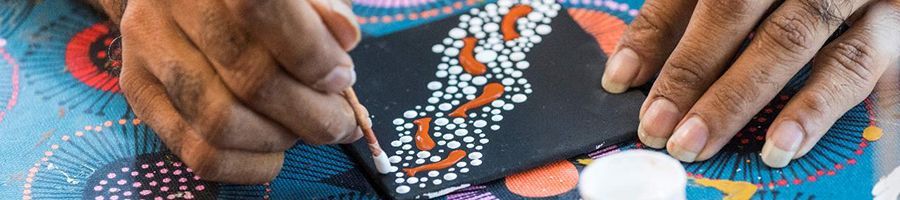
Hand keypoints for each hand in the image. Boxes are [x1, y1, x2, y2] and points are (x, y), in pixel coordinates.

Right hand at [108, 0, 362, 182]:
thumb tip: (344, 39)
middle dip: (310, 113)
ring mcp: (148, 46)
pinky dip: (248, 165)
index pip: (263, 8)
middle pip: (247, 76)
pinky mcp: (137, 86)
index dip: (311, 54)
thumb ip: (324, 8)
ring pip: (220, 121)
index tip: (342, 79)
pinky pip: (194, 151)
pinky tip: (275, 153)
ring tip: (305, 129)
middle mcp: (171, 2)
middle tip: (340, 122)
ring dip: (279, 138)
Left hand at [601, 0, 899, 166]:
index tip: (628, 94)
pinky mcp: (898, 20)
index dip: (658, 44)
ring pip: (820, 46)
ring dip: (787, 104)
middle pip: (753, 21)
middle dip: (713, 86)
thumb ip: (671, 19)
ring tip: (762, 150)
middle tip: (679, 138)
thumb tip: (624, 76)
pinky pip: (876, 65)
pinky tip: (802, 140)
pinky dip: (844, 108)